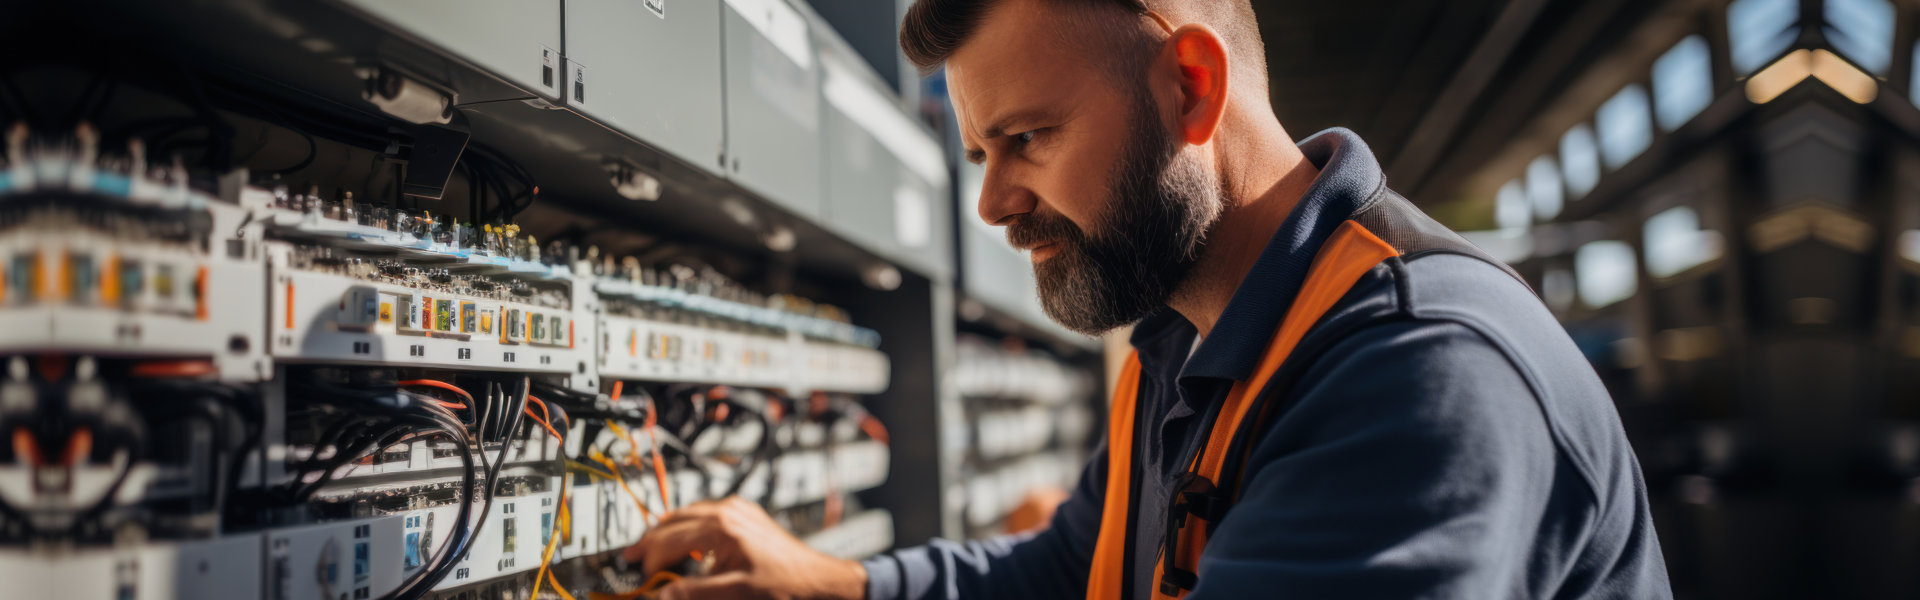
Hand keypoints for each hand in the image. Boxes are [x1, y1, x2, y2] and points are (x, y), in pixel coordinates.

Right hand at [622, 497, 867, 599]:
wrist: (820, 581)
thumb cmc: (786, 585)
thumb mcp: (736, 593)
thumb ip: (694, 592)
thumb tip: (660, 595)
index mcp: (721, 526)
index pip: (669, 540)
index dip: (649, 560)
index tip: (639, 577)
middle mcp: (728, 511)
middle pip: (674, 521)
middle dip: (651, 540)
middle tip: (631, 558)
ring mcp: (739, 511)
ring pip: (689, 515)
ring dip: (668, 532)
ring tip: (651, 550)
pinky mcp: (747, 517)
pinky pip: (707, 517)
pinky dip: (689, 529)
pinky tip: (686, 545)